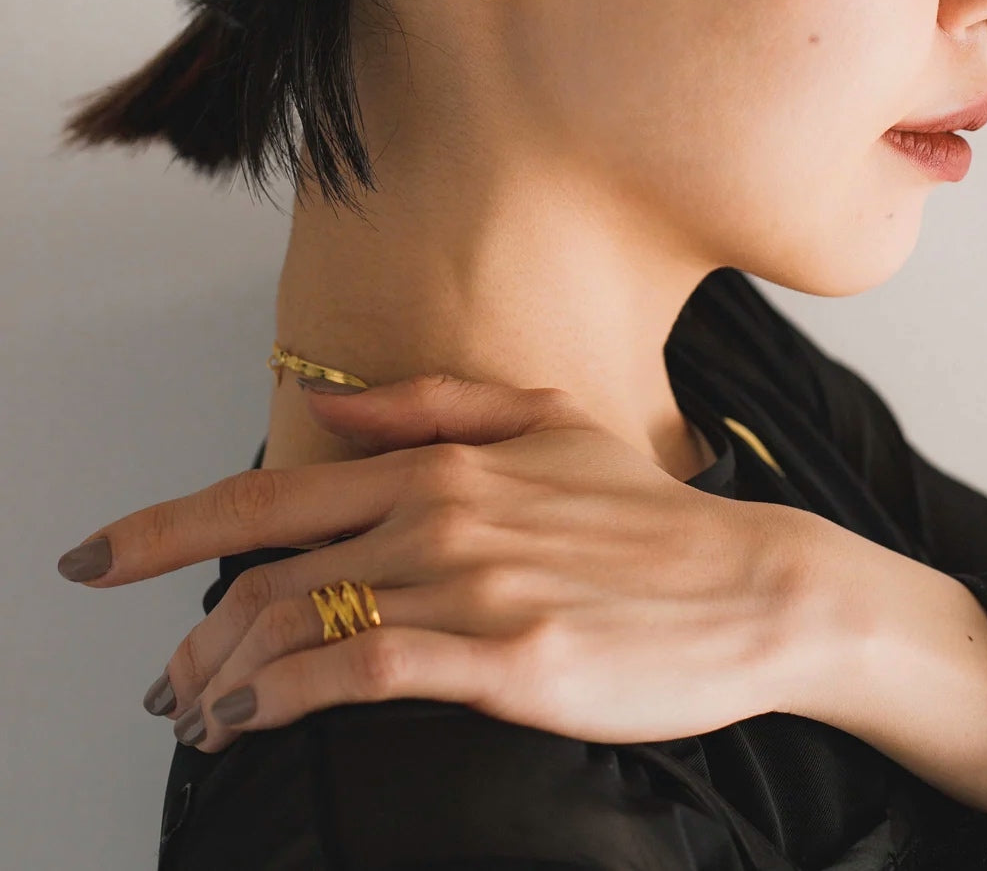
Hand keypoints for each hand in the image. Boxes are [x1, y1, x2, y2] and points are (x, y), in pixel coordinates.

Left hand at [57, 375, 835, 753]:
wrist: (751, 586)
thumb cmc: (644, 515)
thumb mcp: (544, 419)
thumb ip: (426, 404)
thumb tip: (321, 401)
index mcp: (443, 462)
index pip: (271, 493)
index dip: (165, 529)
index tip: (95, 559)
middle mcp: (442, 515)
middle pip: (266, 576)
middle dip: (191, 641)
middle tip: (164, 686)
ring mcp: (473, 588)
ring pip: (299, 627)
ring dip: (225, 682)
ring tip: (201, 719)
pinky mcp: (507, 664)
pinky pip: (363, 674)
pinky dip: (286, 701)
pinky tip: (255, 724)